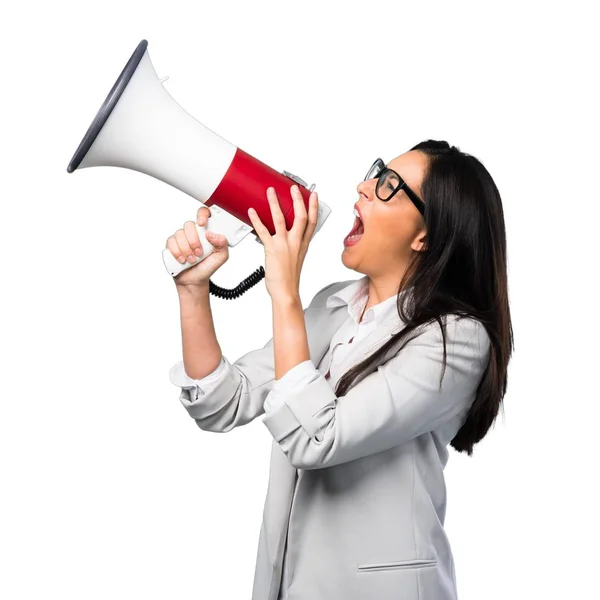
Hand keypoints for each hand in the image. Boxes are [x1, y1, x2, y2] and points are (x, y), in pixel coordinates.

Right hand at [166, 206, 228, 286]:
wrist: (195, 280)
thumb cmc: (208, 266)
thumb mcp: (221, 256)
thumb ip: (222, 244)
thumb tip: (211, 234)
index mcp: (206, 230)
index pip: (203, 213)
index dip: (202, 214)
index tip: (202, 224)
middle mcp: (193, 231)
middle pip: (189, 225)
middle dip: (193, 241)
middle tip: (199, 253)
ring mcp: (181, 237)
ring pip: (179, 234)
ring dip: (186, 249)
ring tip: (192, 260)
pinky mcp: (172, 244)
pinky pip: (170, 242)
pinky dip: (177, 252)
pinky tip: (182, 260)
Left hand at [248, 184, 318, 300]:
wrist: (286, 292)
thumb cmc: (289, 279)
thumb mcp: (296, 259)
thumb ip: (293, 246)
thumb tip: (287, 238)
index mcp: (303, 245)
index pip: (312, 222)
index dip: (314, 207)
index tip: (313, 196)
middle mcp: (296, 242)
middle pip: (300, 216)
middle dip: (298, 200)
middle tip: (293, 188)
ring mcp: (284, 245)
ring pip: (281, 219)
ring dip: (275, 203)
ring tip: (270, 192)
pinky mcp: (272, 249)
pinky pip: (263, 231)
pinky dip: (256, 220)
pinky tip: (252, 211)